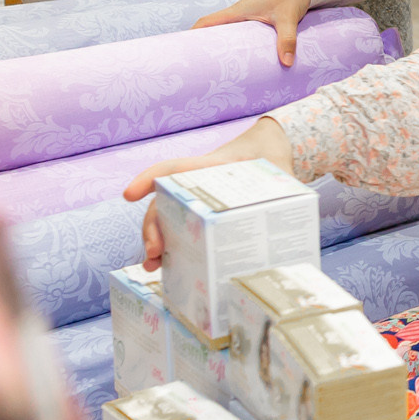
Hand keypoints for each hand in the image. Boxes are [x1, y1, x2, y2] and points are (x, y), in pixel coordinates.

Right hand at [127, 117, 295, 265]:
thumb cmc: (270, 160)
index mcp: (212, 168)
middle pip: (164, 202)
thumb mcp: (280, 173)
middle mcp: (197, 184)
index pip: (175, 168)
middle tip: (153, 252)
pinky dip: (170, 247)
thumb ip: (286, 191)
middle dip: (152, 227)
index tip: (129, 195)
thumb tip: (289, 223)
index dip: (149, 179)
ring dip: (155, 241)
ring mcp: (196, 200)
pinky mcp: (202, 215)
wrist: (270, 151)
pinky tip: (166, 268)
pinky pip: (179, 229)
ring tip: (153, 266)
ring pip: (166, 218)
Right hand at [194, 0, 312, 66]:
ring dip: (220, 46)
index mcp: (238, 11)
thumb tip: (286, 63)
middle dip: (204, 45)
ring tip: (215, 68)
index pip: (208, 22)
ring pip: (227, 32)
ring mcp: (247, 17)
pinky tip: (240, 58)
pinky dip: (236, 44)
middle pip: (214, 30)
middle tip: (197, 66)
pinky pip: (240, 33)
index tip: (181, 49)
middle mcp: (239, 14)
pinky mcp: (257, 20)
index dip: (193, 34)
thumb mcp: (288, 18)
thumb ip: (287, 40)